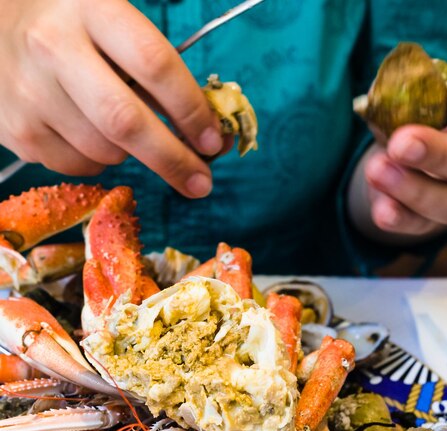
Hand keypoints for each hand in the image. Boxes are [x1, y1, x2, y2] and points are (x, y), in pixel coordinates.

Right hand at [0, 0, 222, 196]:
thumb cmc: (70, 26)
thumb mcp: (110, 20)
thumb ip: (153, 65)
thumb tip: (203, 129)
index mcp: (91, 7)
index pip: (154, 64)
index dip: (191, 109)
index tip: (214, 141)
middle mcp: (54, 47)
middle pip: (127, 122)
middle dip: (173, 160)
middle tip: (202, 183)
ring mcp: (30, 93)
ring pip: (105, 150)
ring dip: (131, 154)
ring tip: (127, 133)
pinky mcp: (18, 131)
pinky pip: (79, 165)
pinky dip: (99, 161)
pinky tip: (91, 134)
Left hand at [348, 69, 446, 244]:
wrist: (404, 149)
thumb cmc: (425, 110)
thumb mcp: (425, 92)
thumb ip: (417, 88)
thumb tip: (386, 88)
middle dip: (438, 153)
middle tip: (401, 142)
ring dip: (413, 189)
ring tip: (377, 169)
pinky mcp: (430, 221)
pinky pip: (419, 224)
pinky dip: (399, 218)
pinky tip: (382, 210)